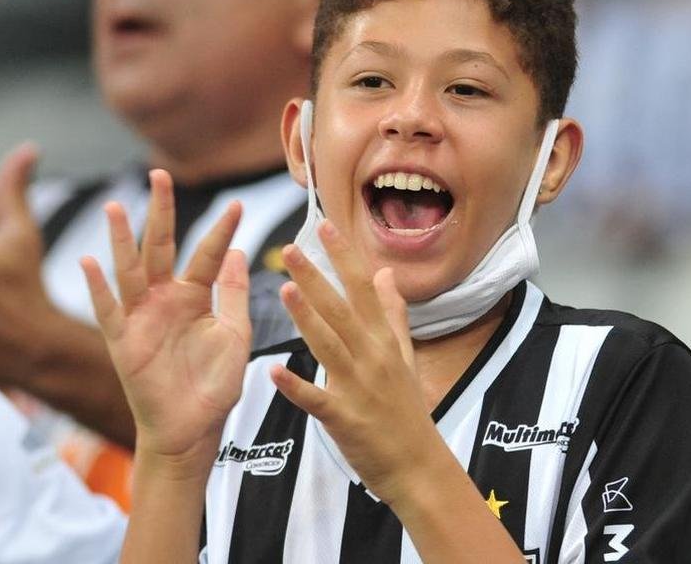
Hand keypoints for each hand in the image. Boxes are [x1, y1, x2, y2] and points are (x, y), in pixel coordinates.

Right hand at [82, 169, 250, 463]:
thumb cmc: (213, 385)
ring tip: (116, 207)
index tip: (237, 204)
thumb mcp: (234, 335)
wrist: (192, 430)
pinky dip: (97, 288)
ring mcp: (141, 319)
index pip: (208, 255)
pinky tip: (88, 262)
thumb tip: (238, 252)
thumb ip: (233, 294)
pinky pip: (108, 311)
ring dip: (122, 240)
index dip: (222, 231)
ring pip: (130, 271)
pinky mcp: (122, 343)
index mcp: (194, 297)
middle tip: (160, 176)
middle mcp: (164, 300)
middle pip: (161, 248)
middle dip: (161, 213)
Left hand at [272, 220, 445, 505]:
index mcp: (385, 340)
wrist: (418, 465)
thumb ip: (393, 314)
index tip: (325, 226)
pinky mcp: (344, 419)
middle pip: (341, 310)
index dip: (343, 256)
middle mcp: (373, 357)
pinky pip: (316, 400)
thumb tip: (386, 274)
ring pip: (329, 345)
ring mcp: (359, 388)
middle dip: (315, 277)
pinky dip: (295, 386)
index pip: (363, 288)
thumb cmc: (406, 410)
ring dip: (306, 318)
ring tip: (283, 290)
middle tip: (288, 248)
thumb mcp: (405, 356)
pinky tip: (272, 372)